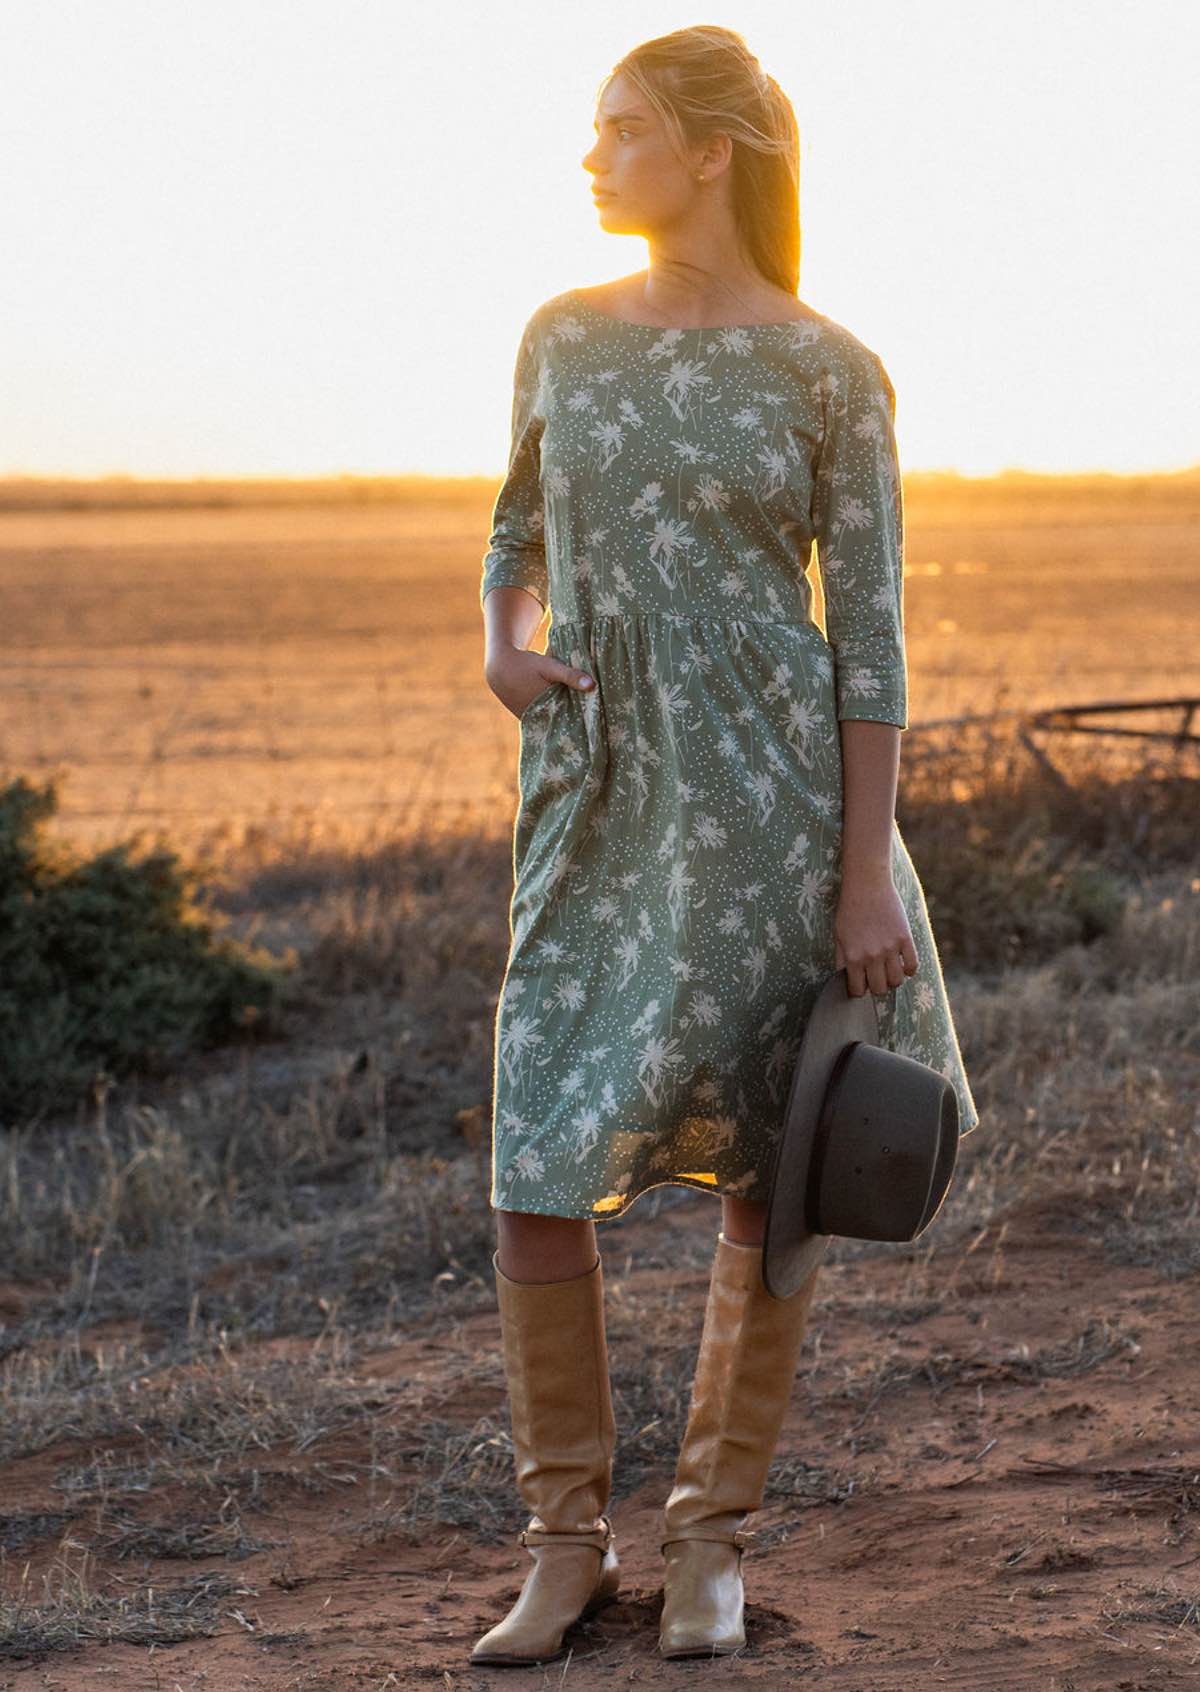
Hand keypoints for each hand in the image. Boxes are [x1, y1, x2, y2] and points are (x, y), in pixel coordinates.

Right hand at [484, 644, 595, 719]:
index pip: (570, 718)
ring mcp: (531, 720)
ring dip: (565, 719)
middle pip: (562, 722)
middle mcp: (537, 718)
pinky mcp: (527, 719)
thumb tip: (593, 685)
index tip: (598, 719)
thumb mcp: (550, 667)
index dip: (583, 718)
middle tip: (595, 725)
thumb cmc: (527, 665)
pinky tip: (566, 714)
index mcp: (545, 707)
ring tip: (584, 722)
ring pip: (554, 722)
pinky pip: (545, 720)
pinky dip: (554, 716)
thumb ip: (570, 675)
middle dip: (576, 721)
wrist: (501, 669)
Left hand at [834, 869, 919, 996]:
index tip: (860, 984)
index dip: (858, 989)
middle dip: (876, 986)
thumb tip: (844, 978)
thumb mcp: (839, 935)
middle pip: (880, 989)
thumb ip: (842, 959)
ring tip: (888, 970)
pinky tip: (902, 963)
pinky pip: (913, 966)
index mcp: (853, 957)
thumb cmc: (849, 909)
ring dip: (892, 979)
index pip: (858, 990)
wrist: (867, 884)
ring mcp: (890, 948)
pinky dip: (909, 969)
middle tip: (875, 976)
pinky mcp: (905, 939)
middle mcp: (872, 956)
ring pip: (897, 981)